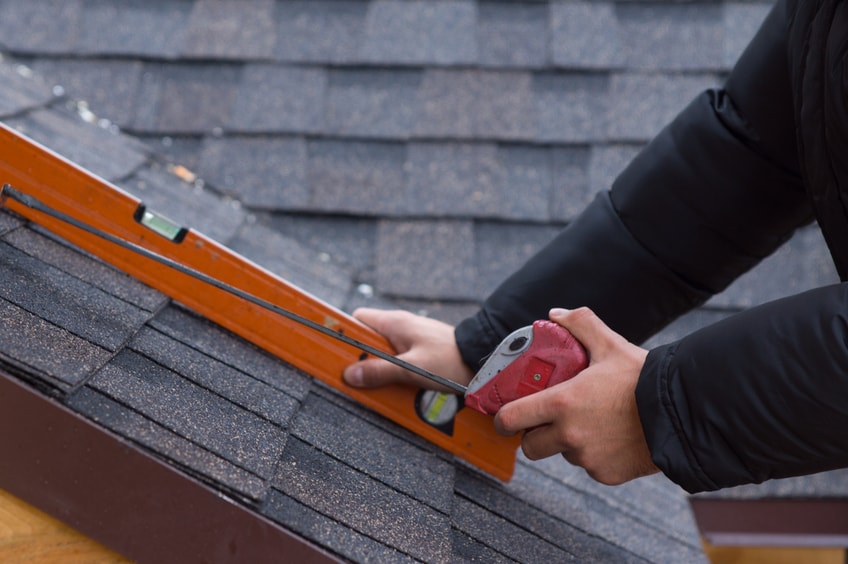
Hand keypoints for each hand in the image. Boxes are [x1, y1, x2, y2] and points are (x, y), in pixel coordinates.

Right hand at [342, 308, 473, 390]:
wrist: (483, 358)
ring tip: (382, 387)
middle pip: (368, 340)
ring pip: (383, 353)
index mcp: (394, 323)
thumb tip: (349, 375)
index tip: (334, 351)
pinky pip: (399, 361)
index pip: (356, 320)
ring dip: (381, 370)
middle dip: (362, 359)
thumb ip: (380, 372)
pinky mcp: (421, 351)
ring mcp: (411, 338)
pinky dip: (396, 373)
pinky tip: (400, 388)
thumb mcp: (412, 369)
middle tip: (359, 378)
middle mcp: (400, 327)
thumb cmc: (451, 358)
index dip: (343, 334)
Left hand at [494, 307, 658, 484]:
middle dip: (535, 434)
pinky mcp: (606, 475)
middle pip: (530, 447)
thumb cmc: (644, 378)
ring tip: (592, 422)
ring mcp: (587, 458)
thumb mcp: (610, 344)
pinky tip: (613, 437)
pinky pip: (589, 467)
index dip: (504, 419)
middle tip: (548, 420)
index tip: (506, 416)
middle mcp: (569, 435)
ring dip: (568, 443)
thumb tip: (555, 315)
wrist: (684, 413)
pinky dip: (595, 456)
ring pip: (563, 454)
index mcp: (562, 403)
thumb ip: (579, 325)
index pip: (511, 419)